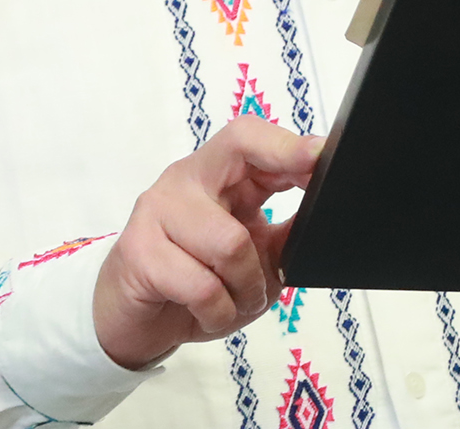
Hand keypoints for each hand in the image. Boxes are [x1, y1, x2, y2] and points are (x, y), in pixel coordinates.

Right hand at [92, 118, 321, 370]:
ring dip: (248, 287)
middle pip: (237, 148)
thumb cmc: (196, 283)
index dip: (288, 144)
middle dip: (282, 164)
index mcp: (215, 174)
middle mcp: (185, 180)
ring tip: (240, 301)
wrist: (133, 321)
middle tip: (304, 197)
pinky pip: (202, 286)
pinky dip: (220, 311)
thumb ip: (284, 235)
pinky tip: (211, 312)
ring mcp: (157, 211)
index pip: (249, 138)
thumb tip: (326, 214)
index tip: (324, 154)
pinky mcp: (139, 252)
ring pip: (231, 242)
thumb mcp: (253, 260)